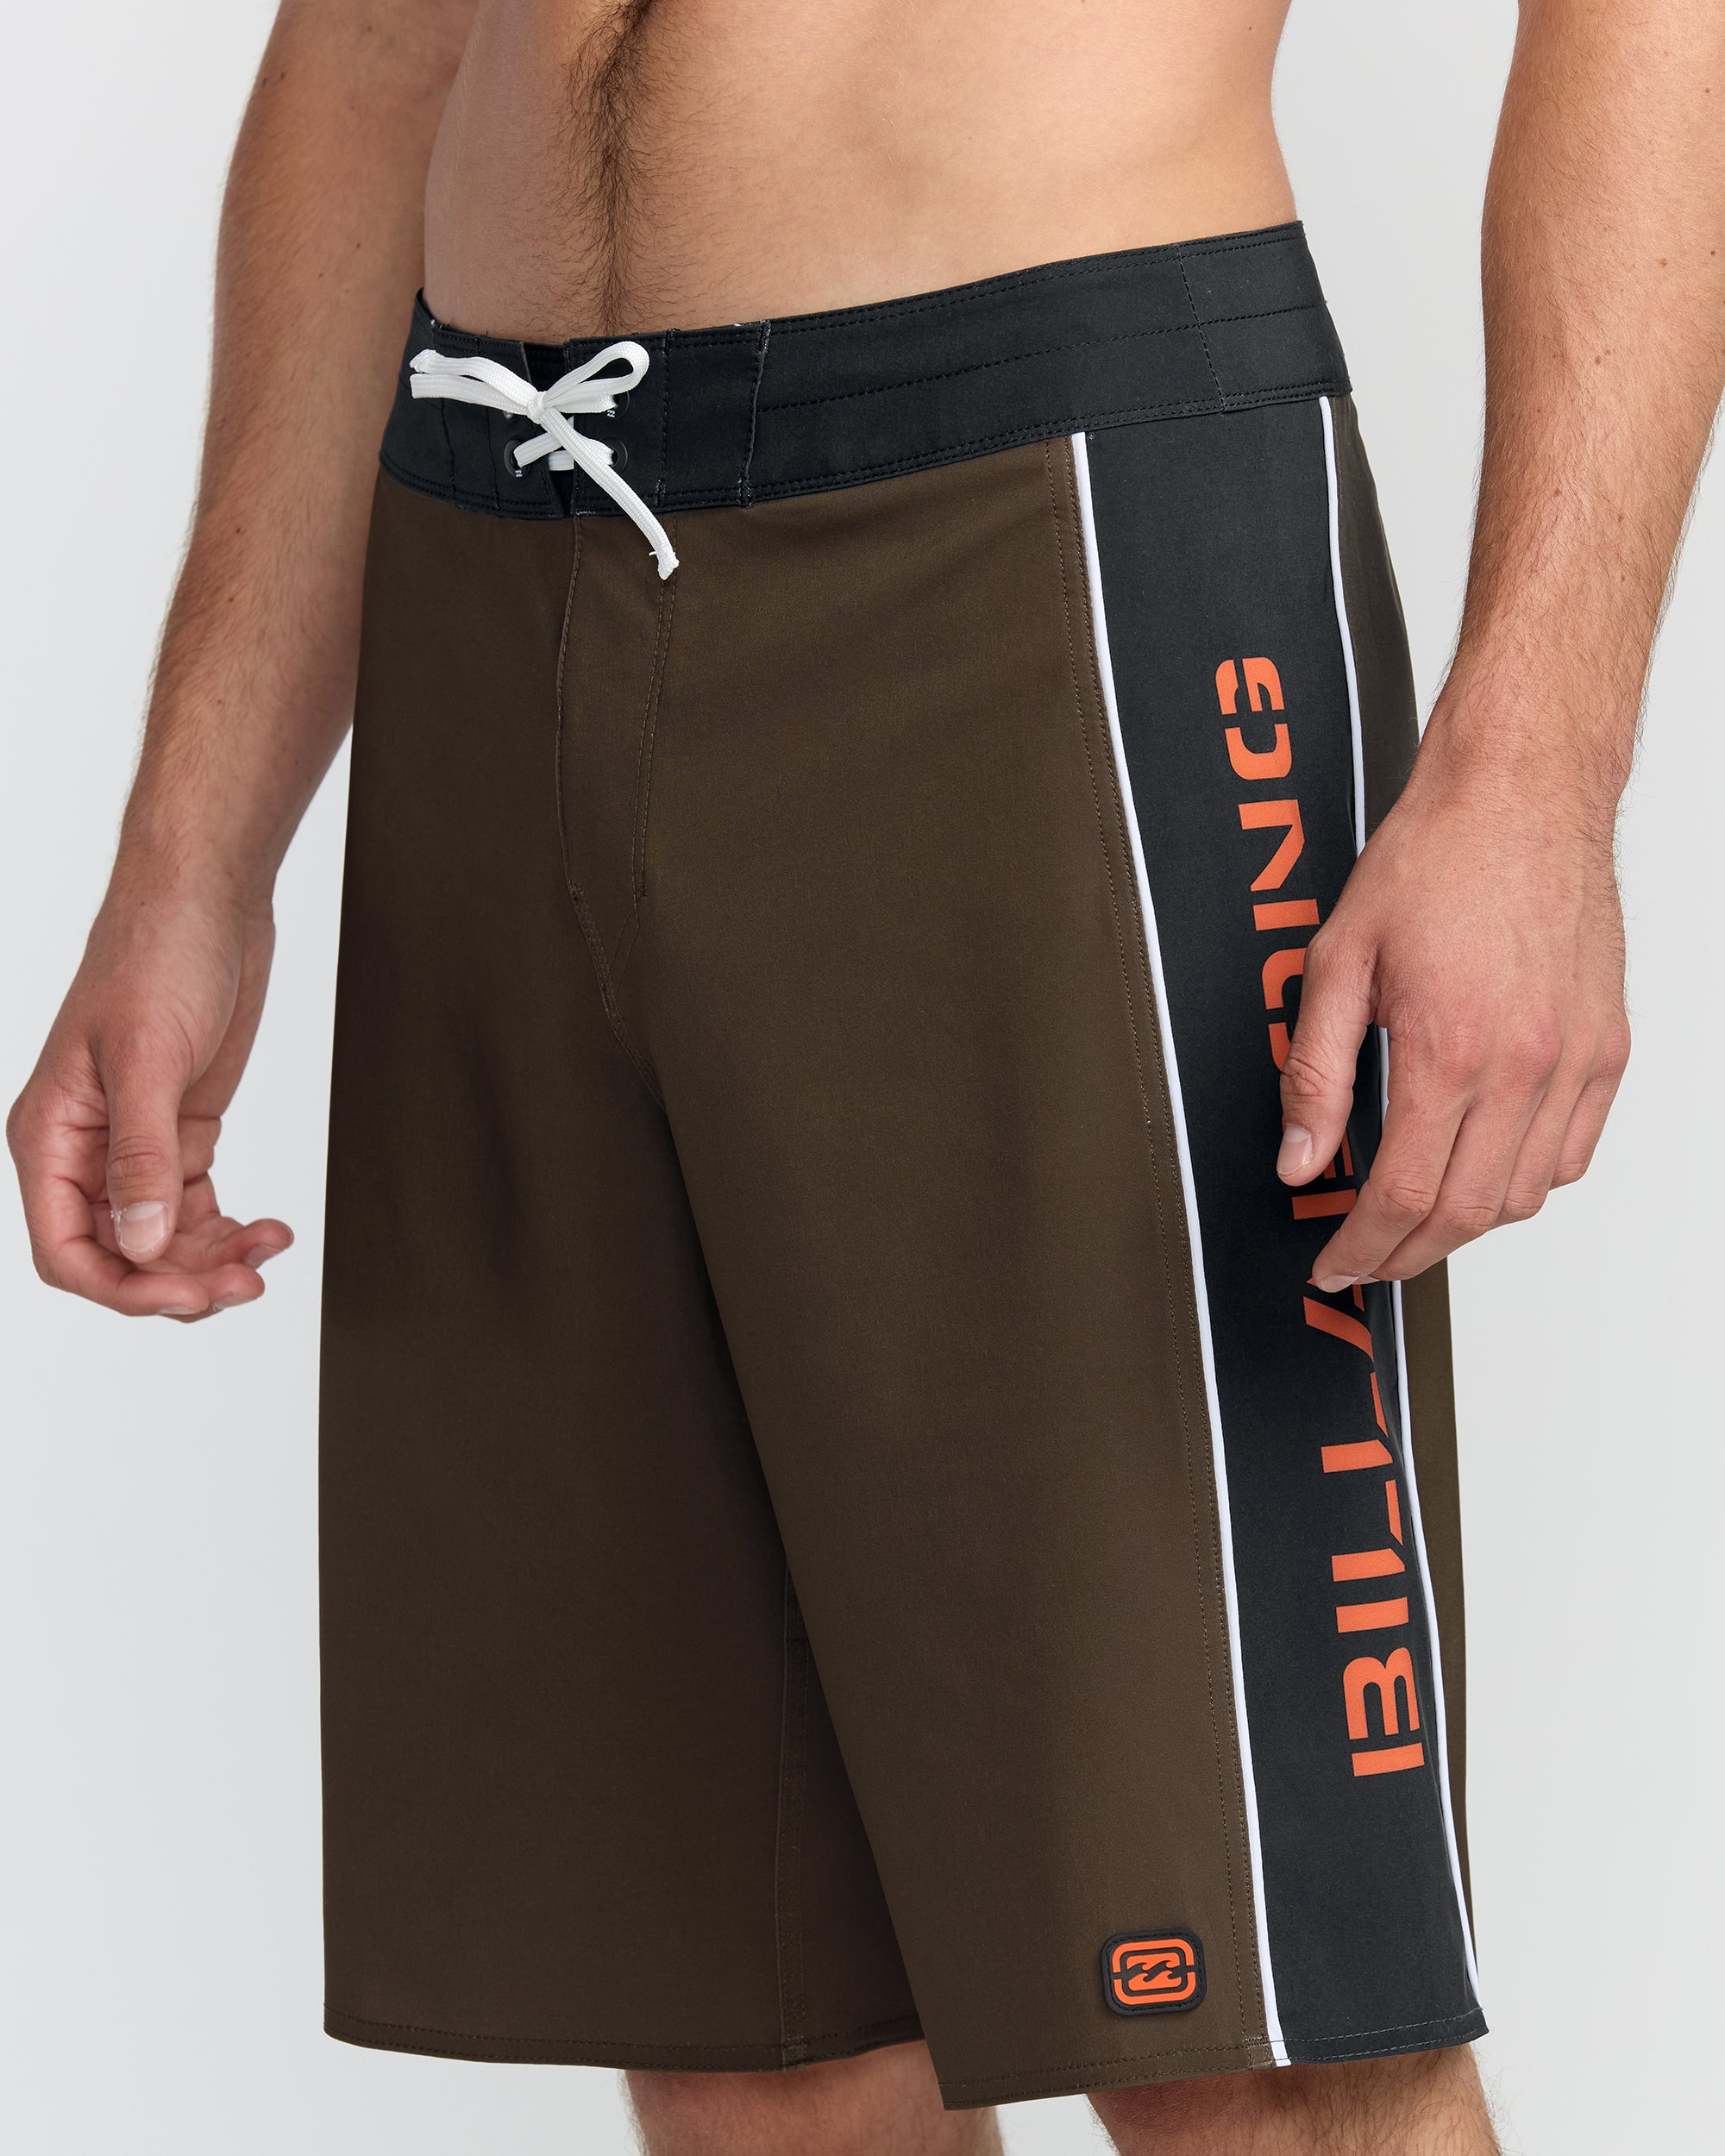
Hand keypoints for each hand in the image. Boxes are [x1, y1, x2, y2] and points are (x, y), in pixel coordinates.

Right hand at [8, 871, 291, 1318]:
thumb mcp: (148, 1058)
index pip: (66, 1250)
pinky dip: (230, 1228)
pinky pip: (195, 1207)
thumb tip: (143, 1242)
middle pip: (121, 1256)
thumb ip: (142, 1156)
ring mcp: (135, 1145)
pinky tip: (268, 1229)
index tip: (187, 1296)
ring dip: (212, 1260)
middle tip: (244, 1283)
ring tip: (264, 1253)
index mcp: (50, 1136)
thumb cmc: (157, 956)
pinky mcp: (181, 1133)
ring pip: (162, 1241)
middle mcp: (86, 1149)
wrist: (207, 903)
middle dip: (180, 1280)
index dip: (124, 1288)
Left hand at [1276, 730, 1630, 1289]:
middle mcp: (1524, 1064)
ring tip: (1415, 1220)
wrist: (1521, 794)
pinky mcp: (1608, 1047)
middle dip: (1407, 1254)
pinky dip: (1524, 1182)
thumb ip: (1316, 1077)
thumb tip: (1300, 1163)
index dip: (1363, 1245)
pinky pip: (1572, 1153)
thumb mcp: (1338, 963)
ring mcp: (1576, 1060)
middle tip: (1365, 1259)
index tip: (1335, 1262)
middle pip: (1467, 1212)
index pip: (1405, 1194)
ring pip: (1524, 1194)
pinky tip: (1481, 1170)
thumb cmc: (1433, 860)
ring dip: (1464, 1224)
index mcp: (1449, 1048)